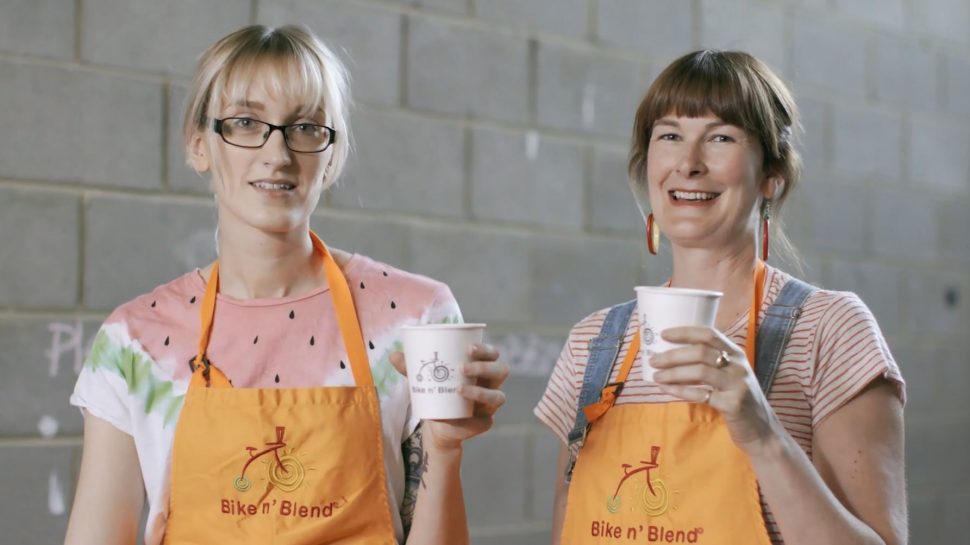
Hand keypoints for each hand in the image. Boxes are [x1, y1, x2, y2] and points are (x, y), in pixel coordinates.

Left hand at [390, 344, 508, 451]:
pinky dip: (473, 417)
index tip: (469, 347)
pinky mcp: (485, 423)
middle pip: (501, 371)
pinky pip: (486, 420)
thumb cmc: (436, 394)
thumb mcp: (424, 379)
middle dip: (484, 367)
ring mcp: (490, 405)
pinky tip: (460, 416)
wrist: (437, 426)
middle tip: (462, 367)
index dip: (486, 349)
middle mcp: (491, 384)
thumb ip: (410, 368)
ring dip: (481, 391)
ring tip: (459, 389)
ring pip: (498, 396)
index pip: (492, 354)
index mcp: (480, 368)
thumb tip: (393, 355)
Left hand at [649, 326, 778, 451]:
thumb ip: (710, 363)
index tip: (663, 334)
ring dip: (673, 373)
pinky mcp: (733, 404)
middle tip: (654, 360)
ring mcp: (737, 384)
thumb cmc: (738, 399)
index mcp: (736, 353)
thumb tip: (671, 355)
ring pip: (700, 372)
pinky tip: (666, 391)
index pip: (709, 334)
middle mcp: (738, 366)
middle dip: (673, 355)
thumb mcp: (730, 375)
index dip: (685, 332)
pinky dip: (680, 391)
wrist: (761, 430)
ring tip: (656, 377)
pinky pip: (701, 394)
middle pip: (700, 352)